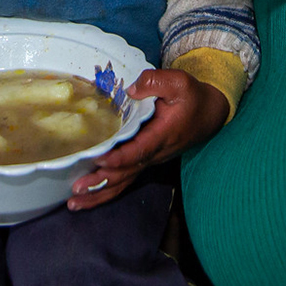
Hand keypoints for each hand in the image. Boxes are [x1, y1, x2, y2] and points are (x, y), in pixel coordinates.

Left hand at [68, 69, 227, 210]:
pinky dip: (106, 191)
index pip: (139, 150)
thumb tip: (131, 90)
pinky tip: (87, 197)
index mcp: (162, 135)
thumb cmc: (193, 98)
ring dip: (99, 194)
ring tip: (75, 203)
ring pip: (123, 182)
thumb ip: (155, 82)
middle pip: (126, 173)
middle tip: (77, 189)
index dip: (120, 157)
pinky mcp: (144, 160)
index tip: (101, 160)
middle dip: (101, 183)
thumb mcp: (179, 82)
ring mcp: (149, 160)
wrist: (209, 114)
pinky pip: (125, 180)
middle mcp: (154, 153)